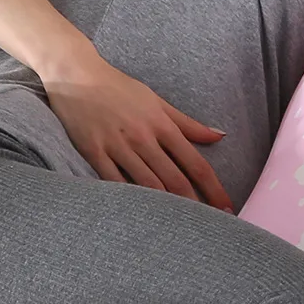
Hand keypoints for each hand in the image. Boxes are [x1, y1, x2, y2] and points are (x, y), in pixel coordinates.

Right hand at [41, 52, 234, 211]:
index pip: (195, 163)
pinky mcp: (94, 152)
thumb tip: (219, 136)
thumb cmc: (119, 87)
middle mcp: (143, 137)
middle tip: (207, 226)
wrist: (77, 75)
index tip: (226, 206)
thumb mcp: (156, 101)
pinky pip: (114, 182)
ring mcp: (118, 146)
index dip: (213, 188)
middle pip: (174, 180)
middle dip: (194, 205)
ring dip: (165, 208)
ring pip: (147, 185)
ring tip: (179, 228)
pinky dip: (128, 199)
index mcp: (161, 125)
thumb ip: (187, 122)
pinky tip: (139, 216)